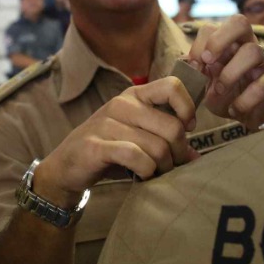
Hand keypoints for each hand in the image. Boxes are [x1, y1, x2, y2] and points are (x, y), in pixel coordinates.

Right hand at [33, 78, 199, 206]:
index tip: (187, 129)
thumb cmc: (109, 150)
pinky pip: (136, 158)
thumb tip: (196, 156)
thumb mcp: (137, 137)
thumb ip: (164, 139)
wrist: (66, 166)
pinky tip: (143, 176)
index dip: (187, 108)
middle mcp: (121, 104)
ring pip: (157, 147)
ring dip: (163, 167)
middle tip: (172, 165)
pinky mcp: (96, 146)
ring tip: (157, 174)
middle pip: (172, 126)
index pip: (172, 86)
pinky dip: (147, 171)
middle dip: (179, 152)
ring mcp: (107, 124)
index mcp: (134, 95)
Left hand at [188, 15, 263, 127]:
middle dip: (219, 40)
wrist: (254, 117)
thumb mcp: (208, 85)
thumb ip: (197, 73)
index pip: (212, 27)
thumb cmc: (229, 95)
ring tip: (219, 91)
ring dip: (230, 73)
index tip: (194, 66)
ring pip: (253, 51)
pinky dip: (245, 99)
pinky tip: (235, 109)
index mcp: (228, 44)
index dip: (200, 43)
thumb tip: (186, 62)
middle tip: (208, 62)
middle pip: (239, 22)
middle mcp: (248, 46)